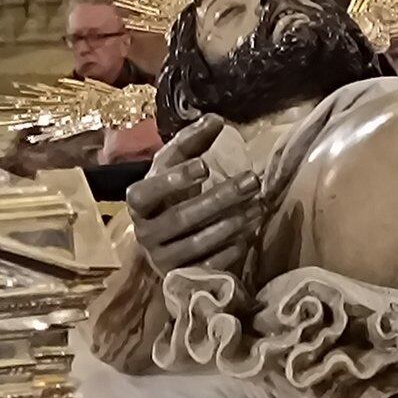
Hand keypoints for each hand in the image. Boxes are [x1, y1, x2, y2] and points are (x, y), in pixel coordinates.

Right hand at [126, 116, 262, 278]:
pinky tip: (251, 230)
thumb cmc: (171, 196)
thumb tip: (215, 118)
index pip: (146, 193)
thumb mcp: (174, 167)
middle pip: (181, 217)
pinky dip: (232, 248)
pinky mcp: (181, 278)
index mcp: (138, 203)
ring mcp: (161, 259)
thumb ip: (191, 142)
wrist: (165, 242)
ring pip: (197, 243)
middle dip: (220, 198)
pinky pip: (209, 265)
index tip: (205, 165)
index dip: (174, 180)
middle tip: (252, 180)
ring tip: (258, 205)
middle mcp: (144, 233)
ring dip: (232, 222)